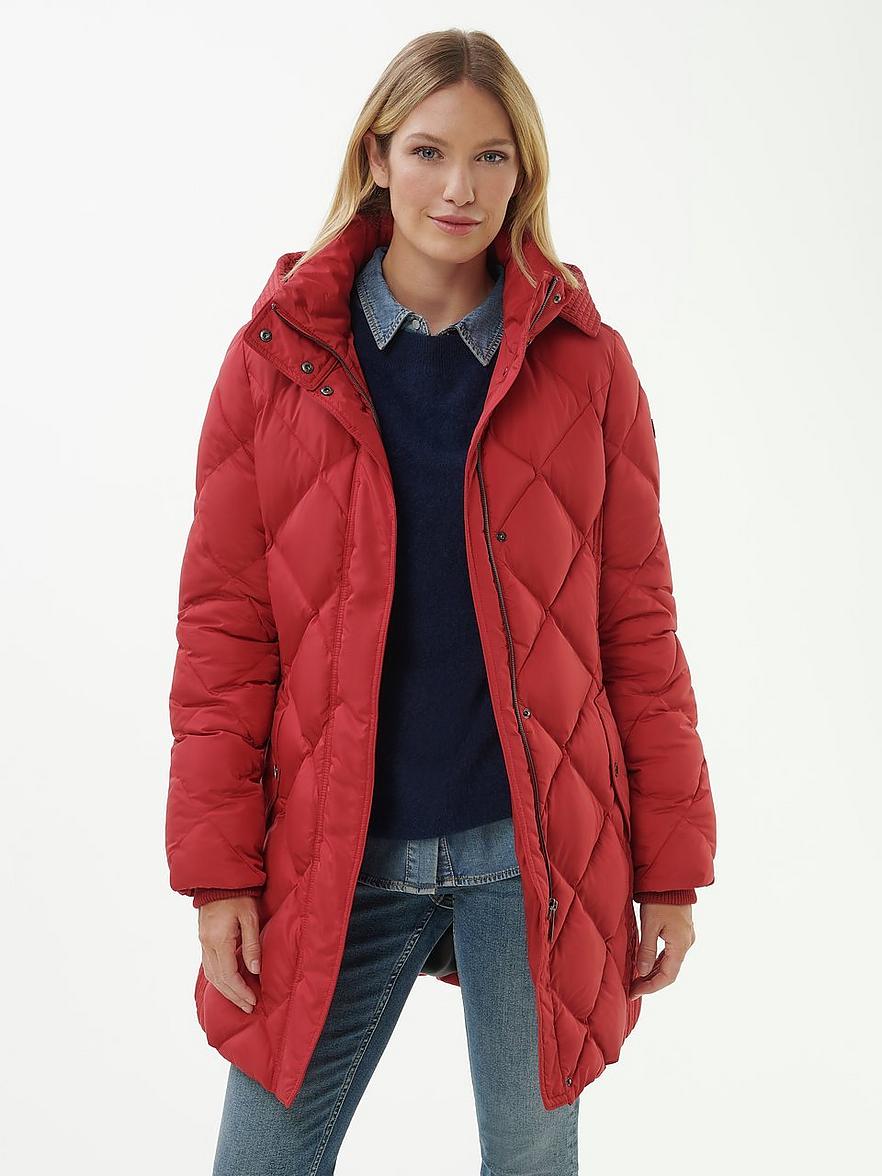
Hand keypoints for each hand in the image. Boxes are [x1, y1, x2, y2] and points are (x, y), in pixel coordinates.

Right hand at [198, 895, 261, 1012]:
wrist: (218, 879)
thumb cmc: (238, 895)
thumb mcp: (250, 917)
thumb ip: (251, 944)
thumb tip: (255, 970)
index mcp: (218, 940)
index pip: (228, 975)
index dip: (240, 991)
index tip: (252, 1001)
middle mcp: (207, 944)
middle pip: (218, 980)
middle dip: (233, 996)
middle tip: (248, 1007)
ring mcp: (203, 942)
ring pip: (211, 975)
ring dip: (225, 990)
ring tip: (240, 999)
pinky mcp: (203, 939)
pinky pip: (209, 965)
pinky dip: (219, 978)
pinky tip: (229, 983)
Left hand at [628, 902, 695, 998]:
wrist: (672, 879)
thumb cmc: (660, 900)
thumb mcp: (650, 925)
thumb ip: (647, 949)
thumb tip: (642, 972)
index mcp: (681, 945)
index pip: (667, 977)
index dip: (651, 987)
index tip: (634, 993)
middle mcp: (686, 943)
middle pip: (669, 971)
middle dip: (651, 982)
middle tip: (633, 988)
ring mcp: (685, 937)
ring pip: (669, 962)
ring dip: (654, 972)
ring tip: (637, 979)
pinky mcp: (681, 930)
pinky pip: (670, 952)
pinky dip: (658, 960)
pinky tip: (646, 963)